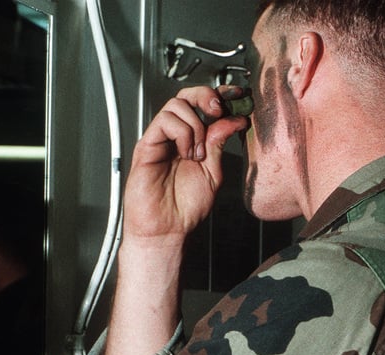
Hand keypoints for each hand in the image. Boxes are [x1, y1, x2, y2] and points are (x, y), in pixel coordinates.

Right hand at [122, 85, 248, 244]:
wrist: (167, 229)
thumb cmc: (185, 208)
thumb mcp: (213, 172)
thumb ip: (219, 144)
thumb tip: (233, 120)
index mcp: (193, 140)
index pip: (202, 106)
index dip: (220, 95)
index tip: (237, 96)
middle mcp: (175, 136)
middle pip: (186, 95)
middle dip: (206, 96)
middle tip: (218, 112)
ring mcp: (160, 140)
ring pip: (176, 105)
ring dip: (195, 125)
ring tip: (198, 153)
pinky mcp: (147, 146)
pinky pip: (164, 122)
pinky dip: (182, 133)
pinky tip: (186, 154)